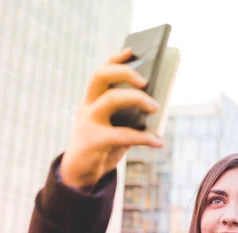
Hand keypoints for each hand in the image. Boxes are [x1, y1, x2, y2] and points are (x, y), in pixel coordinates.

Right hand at [59, 48, 161, 189]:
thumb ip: (129, 117)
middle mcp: (87, 107)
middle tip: (146, 80)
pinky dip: (144, 138)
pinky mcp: (93, 141)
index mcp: (92, 101)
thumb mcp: (114, 128)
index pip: (101, 72)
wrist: (79, 176)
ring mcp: (88, 122)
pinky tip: (158, 142)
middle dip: (124, 72)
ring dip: (137, 99)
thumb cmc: (102, 148)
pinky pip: (122, 135)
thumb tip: (157, 107)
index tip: (132, 51)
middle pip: (101, 76)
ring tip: (156, 107)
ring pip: (111, 99)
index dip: (115, 59)